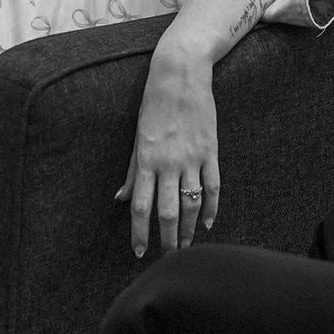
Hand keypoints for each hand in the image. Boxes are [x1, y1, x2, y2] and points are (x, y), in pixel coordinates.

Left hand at [115, 52, 219, 256]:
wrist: (181, 76)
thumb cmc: (153, 105)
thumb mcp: (138, 136)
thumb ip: (131, 171)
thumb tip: (120, 199)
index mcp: (146, 159)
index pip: (140, 205)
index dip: (139, 232)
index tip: (139, 252)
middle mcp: (168, 162)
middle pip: (168, 210)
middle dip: (168, 238)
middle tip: (168, 257)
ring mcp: (192, 158)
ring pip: (192, 203)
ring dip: (190, 228)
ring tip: (187, 245)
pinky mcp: (210, 151)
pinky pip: (213, 186)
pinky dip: (212, 207)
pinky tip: (209, 222)